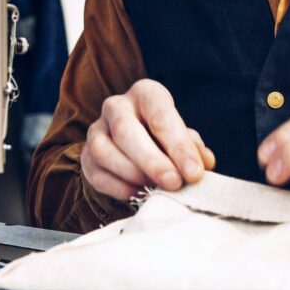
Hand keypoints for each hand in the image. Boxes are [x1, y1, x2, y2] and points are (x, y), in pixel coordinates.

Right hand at [81, 79, 215, 201]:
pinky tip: (138, 195)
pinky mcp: (86, 156)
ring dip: (132, 174)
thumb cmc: (165, 137)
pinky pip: (96, 173)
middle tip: (174, 183)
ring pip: (104, 151)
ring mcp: (96, 130)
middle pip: (126, 130)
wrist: (136, 145)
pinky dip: (118, 188)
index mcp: (146, 94)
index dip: (178, 145)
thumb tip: (204, 163)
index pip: (160, 115)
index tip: (194, 173)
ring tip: (155, 189)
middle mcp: (116, 107)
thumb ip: (193, 148)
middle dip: (152, 161)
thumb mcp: (182, 136)